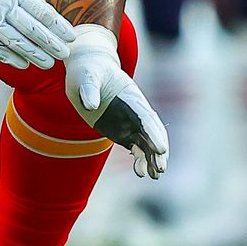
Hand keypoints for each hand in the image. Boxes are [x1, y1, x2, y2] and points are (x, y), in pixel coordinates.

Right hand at [0, 0, 75, 68]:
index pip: (41, 13)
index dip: (58, 26)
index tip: (70, 36)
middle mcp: (1, 7)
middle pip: (32, 31)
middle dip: (51, 45)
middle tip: (65, 55)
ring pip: (16, 43)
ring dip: (34, 55)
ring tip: (49, 64)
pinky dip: (9, 57)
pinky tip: (23, 64)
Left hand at [64, 25, 168, 177]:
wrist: (87, 71)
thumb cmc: (87, 70)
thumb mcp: (85, 76)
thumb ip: (89, 88)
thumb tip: (92, 105)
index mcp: (130, 95)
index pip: (145, 116)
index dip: (154, 132)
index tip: (161, 148)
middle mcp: (135, 110)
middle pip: (152, 131)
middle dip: (158, 149)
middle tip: (160, 167)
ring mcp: (131, 122)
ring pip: (148, 142)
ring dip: (153, 158)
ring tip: (155, 175)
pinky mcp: (124, 131)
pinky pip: (137, 147)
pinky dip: (141, 159)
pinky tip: (141, 171)